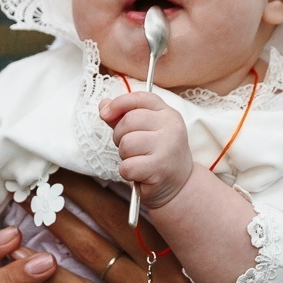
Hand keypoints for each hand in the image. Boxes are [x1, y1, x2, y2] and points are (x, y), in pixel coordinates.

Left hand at [36, 174, 282, 282]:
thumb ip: (282, 260)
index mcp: (201, 260)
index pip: (163, 208)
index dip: (134, 177)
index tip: (110, 149)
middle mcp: (169, 277)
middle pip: (118, 222)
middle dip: (83, 189)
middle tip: (53, 160)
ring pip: (96, 255)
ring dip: (62, 225)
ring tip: (33, 199)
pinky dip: (57, 279)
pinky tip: (31, 262)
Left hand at [99, 91, 194, 211]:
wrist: (179, 184)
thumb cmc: (158, 155)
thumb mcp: (145, 131)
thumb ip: (124, 117)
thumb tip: (103, 105)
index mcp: (167, 113)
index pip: (140, 98)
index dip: (118, 103)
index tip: (105, 113)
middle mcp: (171, 126)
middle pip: (129, 121)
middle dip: (119, 136)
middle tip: (130, 148)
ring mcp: (167, 146)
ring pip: (126, 143)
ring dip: (124, 155)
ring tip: (137, 160)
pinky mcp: (160, 168)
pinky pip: (127, 166)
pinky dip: (127, 172)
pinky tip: (139, 173)